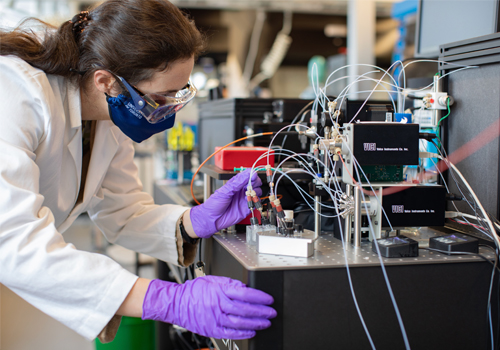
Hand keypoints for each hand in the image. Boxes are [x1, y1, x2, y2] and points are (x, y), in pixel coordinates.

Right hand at [142, 276, 276, 339]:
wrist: (175, 303)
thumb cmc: (192, 291)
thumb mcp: (212, 280)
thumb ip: (229, 283)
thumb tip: (244, 287)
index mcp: (220, 291)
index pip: (245, 294)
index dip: (260, 297)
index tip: (269, 299)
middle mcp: (218, 305)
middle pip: (245, 309)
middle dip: (261, 312)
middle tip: (271, 312)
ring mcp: (215, 318)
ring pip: (239, 323)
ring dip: (255, 324)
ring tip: (265, 323)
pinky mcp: (212, 329)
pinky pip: (230, 334)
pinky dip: (242, 334)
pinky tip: (251, 332)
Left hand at [190, 169, 261, 237]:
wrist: (212, 219)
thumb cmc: (215, 204)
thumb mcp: (225, 191)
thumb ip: (237, 182)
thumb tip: (248, 174)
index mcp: (235, 184)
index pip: (247, 175)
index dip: (252, 174)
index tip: (253, 176)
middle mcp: (241, 190)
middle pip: (254, 183)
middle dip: (255, 183)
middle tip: (251, 186)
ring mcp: (244, 199)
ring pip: (257, 192)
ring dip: (255, 192)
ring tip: (248, 194)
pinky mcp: (247, 208)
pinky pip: (256, 202)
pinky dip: (255, 201)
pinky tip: (249, 201)